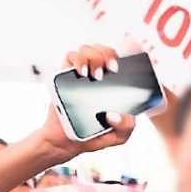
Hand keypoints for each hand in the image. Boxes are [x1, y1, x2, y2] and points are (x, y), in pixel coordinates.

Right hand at [37, 44, 135, 158]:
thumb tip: (114, 114)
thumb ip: (126, 126)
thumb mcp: (119, 136)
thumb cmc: (95, 136)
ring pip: (87, 50)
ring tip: (94, 75)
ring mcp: (81, 74)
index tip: (120, 67)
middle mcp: (98, 76)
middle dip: (108, 54)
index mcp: (113, 86)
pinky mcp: (64, 76)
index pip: (119, 61)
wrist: (67, 141)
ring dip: (93, 57)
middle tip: (111, 70)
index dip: (123, 57)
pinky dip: (77, 60)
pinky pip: (70, 57)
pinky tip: (82, 73)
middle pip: (103, 50)